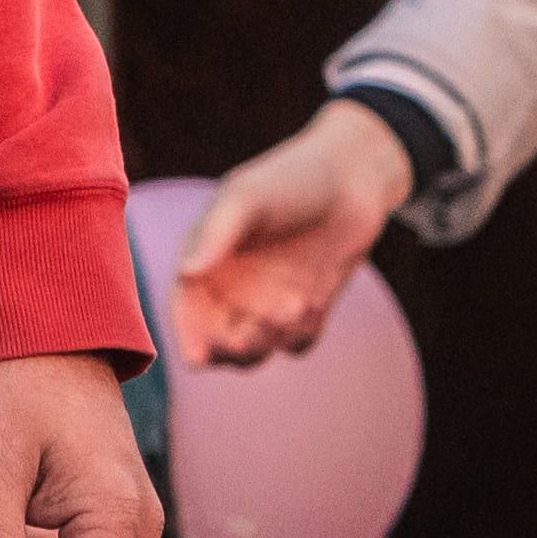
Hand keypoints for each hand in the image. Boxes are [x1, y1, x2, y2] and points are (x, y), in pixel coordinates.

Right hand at [171, 104, 414, 369]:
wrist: (351, 179)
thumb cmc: (290, 179)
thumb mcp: (248, 198)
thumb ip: (216, 234)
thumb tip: (185, 273)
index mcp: (205, 258)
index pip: (186, 308)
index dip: (187, 337)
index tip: (197, 358)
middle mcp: (231, 287)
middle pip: (216, 342)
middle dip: (230, 347)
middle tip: (248, 335)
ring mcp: (267, 301)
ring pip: (255, 351)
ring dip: (267, 342)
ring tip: (294, 303)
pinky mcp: (304, 311)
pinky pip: (295, 345)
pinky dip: (300, 336)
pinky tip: (315, 302)